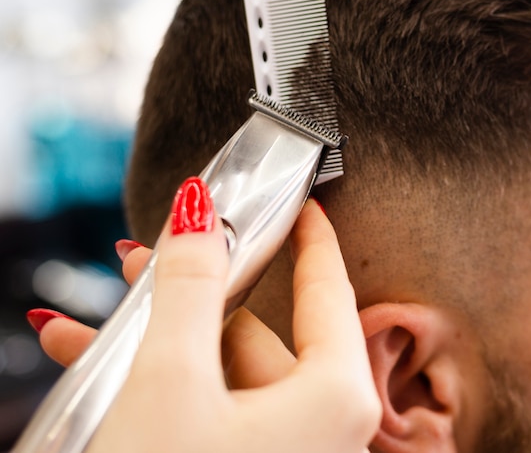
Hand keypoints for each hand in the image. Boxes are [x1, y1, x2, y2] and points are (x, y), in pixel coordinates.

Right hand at [32, 181, 379, 452]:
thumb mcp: (172, 376)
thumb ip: (191, 284)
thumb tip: (201, 212)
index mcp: (331, 396)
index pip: (326, 287)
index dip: (312, 237)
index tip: (306, 205)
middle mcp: (317, 427)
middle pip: (253, 328)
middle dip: (195, 291)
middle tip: (152, 255)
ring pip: (218, 369)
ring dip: (160, 336)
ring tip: (104, 309)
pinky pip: (203, 407)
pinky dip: (156, 380)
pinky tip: (96, 362)